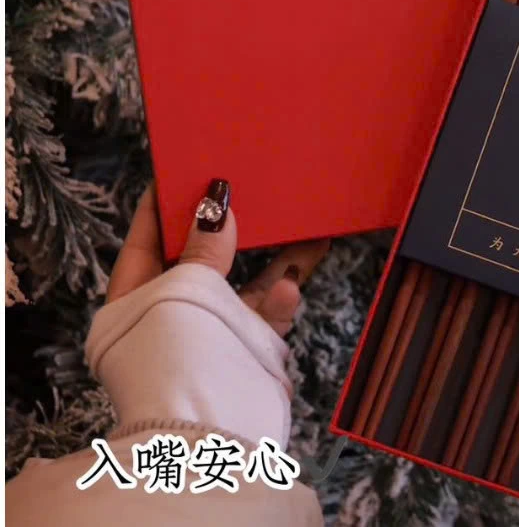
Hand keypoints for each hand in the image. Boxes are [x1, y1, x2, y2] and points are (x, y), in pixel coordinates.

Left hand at [108, 180, 329, 336]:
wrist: (213, 432)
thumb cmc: (181, 355)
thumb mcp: (187, 286)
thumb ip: (206, 246)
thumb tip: (216, 204)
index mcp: (134, 301)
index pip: (147, 242)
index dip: (164, 206)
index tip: (183, 168)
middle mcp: (172, 316)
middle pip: (203, 260)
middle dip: (229, 228)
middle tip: (251, 187)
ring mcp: (212, 336)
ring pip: (246, 285)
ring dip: (273, 257)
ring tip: (303, 224)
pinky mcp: (247, 352)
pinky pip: (268, 314)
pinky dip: (281, 298)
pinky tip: (293, 281)